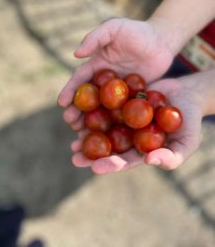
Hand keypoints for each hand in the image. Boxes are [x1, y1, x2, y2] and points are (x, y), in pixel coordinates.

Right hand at [58, 18, 178, 130]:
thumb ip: (95, 38)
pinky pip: (121, 112)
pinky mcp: (132, 99)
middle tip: (70, 122)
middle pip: (88, 99)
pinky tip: (108, 134)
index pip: (80, 80)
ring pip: (101, 109)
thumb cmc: (138, 31)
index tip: (61, 103)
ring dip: (91, 120)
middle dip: (77, 110)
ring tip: (82, 132)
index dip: (69, 91)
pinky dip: (113, 123)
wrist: (163, 41)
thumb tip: (76, 54)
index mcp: (97, 66)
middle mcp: (104, 82)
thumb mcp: (115, 28)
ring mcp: (118, 93)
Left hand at [70, 76, 202, 173]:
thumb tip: (150, 161)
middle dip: (91, 154)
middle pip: (108, 147)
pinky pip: (107, 105)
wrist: (188, 95)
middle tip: (75, 156)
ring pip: (103, 128)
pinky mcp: (122, 102)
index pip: (123, 161)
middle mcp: (129, 137)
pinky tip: (82, 109)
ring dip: (88, 132)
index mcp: (140, 150)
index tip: (94, 167)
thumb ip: (172, 157)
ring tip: (74, 134)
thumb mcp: (186, 142)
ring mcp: (124, 119)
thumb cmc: (190, 122)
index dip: (110, 165)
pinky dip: (95, 108)